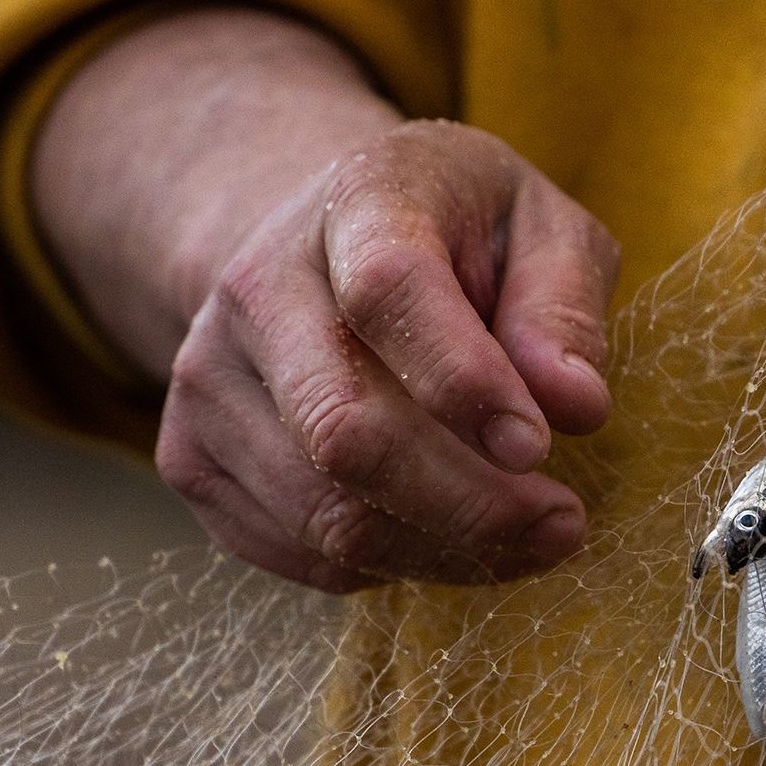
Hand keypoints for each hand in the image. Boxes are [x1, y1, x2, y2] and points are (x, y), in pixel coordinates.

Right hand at [159, 120, 616, 591]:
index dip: (463, 383)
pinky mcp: (190, 457)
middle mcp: (256, 284)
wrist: (324, 246)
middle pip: (345, 430)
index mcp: (357, 199)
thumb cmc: (462, 240)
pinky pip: (302, 554)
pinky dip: (391, 566)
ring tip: (525, 536)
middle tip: (560, 526)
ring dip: (443, 551)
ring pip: (326, 514)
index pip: (388, 291)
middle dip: (467, 504)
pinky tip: (440, 529)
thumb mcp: (543, 229)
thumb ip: (565, 305)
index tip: (538, 448)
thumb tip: (575, 405)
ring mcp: (208, 377)